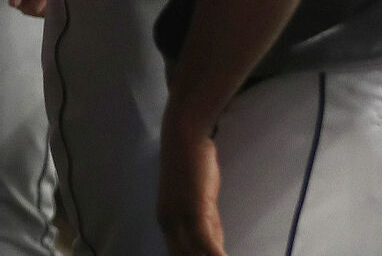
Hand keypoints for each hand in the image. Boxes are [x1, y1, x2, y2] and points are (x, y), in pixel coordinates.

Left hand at [158, 109, 227, 255]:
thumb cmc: (194, 163)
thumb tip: (215, 246)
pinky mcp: (194, 213)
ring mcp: (179, 220)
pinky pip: (208, 246)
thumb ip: (207, 223)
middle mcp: (168, 225)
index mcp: (166, 222)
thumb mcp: (200, 200)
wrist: (185, 136)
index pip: (179, 254)